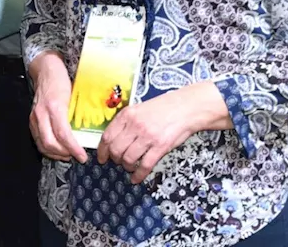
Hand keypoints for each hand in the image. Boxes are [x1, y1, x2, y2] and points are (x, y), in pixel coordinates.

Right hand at [28, 54, 87, 163]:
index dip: (73, 149)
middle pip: (50, 143)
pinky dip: (47, 148)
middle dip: (64, 154)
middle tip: (77, 156)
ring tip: (68, 155)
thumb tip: (90, 132)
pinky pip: (37, 139)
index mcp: (55, 107)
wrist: (46, 70)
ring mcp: (34, 117)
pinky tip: (57, 149)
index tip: (83, 156)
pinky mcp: (31, 119)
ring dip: (55, 153)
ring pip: (42, 144)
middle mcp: (42, 113)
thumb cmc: (62, 81)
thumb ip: (79, 113)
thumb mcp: (74, 95)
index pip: (63, 134)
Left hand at [98, 83, 227, 184]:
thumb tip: (113, 139)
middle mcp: (134, 126)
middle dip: (115, 160)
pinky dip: (138, 175)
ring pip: (128, 159)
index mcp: (126, 115)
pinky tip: (136, 178)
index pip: (107, 136)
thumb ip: (125, 122)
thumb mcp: (138, 109)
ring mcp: (148, 137)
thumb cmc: (162, 109)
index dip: (102, 150)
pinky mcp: (160, 147)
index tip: (102, 158)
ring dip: (126, 167)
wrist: (186, 108)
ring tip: (129, 167)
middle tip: (118, 162)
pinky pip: (145, 165)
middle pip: (116, 150)